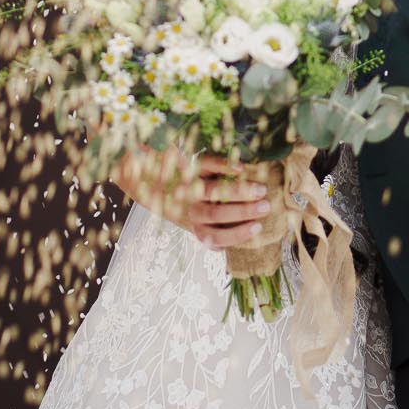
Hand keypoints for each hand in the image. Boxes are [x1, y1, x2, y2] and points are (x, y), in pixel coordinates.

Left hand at [112, 147, 271, 250]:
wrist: (142, 176)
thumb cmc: (176, 200)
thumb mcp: (189, 219)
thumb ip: (211, 229)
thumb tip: (238, 243)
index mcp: (192, 224)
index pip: (216, 237)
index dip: (237, 234)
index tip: (257, 228)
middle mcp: (189, 208)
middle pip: (217, 214)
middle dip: (244, 211)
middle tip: (266, 207)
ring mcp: (187, 187)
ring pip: (213, 192)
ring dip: (238, 192)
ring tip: (260, 189)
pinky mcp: (187, 165)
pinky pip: (206, 166)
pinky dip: (223, 166)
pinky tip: (240, 168)